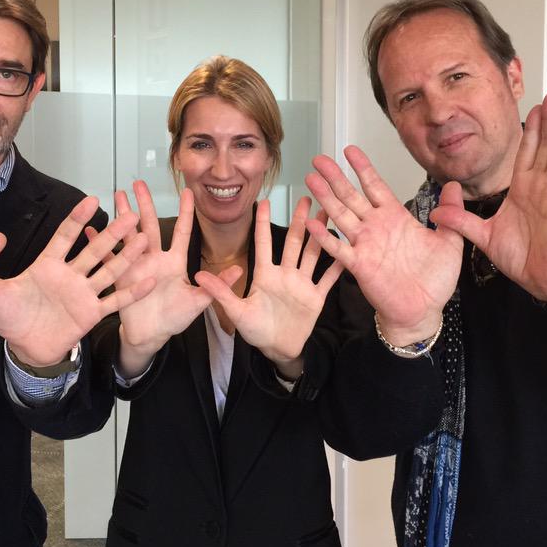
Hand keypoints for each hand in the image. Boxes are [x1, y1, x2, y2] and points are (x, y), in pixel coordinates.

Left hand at [0, 196, 154, 366]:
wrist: (24, 349)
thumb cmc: (9, 318)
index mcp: (48, 265)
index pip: (64, 236)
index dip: (77, 219)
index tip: (91, 200)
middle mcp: (69, 275)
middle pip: (94, 249)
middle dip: (113, 232)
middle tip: (131, 215)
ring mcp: (83, 293)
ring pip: (108, 270)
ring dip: (127, 256)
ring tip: (146, 239)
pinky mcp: (91, 313)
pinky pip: (114, 301)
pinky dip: (131, 292)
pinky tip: (149, 280)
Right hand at [107, 182, 238, 377]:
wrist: (152, 335)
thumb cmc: (175, 318)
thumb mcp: (198, 302)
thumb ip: (217, 285)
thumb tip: (239, 270)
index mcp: (174, 262)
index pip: (182, 232)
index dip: (186, 212)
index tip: (188, 191)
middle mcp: (154, 259)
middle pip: (149, 226)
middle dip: (144, 204)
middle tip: (139, 183)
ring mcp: (135, 266)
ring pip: (127, 236)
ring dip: (121, 216)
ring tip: (116, 195)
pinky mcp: (120, 277)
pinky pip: (107, 259)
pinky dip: (98, 245)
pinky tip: (90, 229)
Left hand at [195, 197, 342, 378]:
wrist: (277, 349)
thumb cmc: (255, 330)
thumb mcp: (237, 311)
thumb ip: (221, 292)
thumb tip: (198, 275)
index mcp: (265, 275)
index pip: (264, 243)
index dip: (264, 223)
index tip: (265, 201)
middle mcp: (285, 274)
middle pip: (294, 242)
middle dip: (300, 220)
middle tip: (308, 197)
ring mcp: (302, 284)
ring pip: (313, 253)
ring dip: (321, 235)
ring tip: (329, 214)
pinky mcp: (316, 297)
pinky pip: (328, 278)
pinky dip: (338, 265)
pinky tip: (347, 249)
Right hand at [304, 146, 463, 345]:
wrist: (424, 311)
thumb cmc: (435, 279)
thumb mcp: (450, 242)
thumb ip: (451, 214)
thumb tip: (453, 186)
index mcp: (395, 218)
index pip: (375, 186)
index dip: (362, 168)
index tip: (349, 150)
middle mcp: (376, 227)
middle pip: (351, 196)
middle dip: (335, 176)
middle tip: (319, 159)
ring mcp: (365, 245)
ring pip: (340, 216)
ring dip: (325, 198)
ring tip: (311, 180)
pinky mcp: (359, 265)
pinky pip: (338, 249)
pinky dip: (324, 237)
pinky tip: (311, 223)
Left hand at [429, 90, 546, 302]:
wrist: (541, 282)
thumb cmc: (521, 259)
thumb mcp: (483, 236)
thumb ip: (461, 221)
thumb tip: (435, 211)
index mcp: (522, 192)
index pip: (525, 154)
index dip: (530, 131)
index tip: (532, 108)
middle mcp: (540, 189)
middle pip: (545, 147)